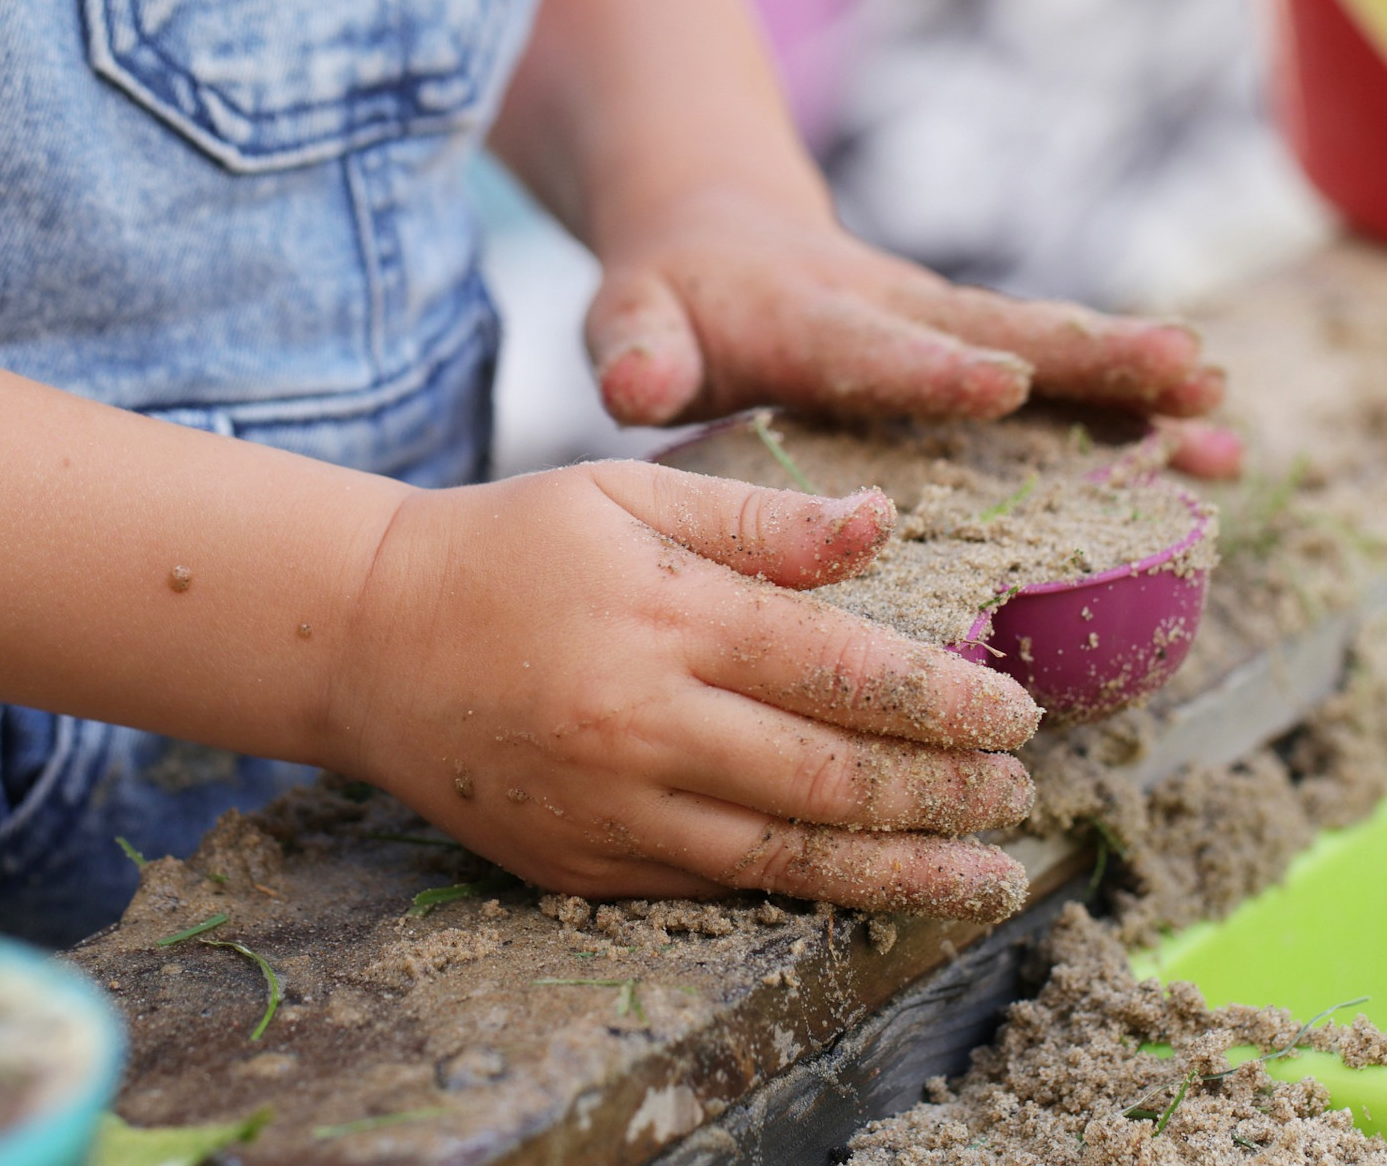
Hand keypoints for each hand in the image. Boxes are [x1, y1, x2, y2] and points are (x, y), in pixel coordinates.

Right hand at [327, 461, 1041, 919]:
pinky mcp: (581, 863)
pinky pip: (714, 887)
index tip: (1018, 713)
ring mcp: (611, 807)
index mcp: (669, 615)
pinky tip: (865, 888)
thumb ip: (760, 519)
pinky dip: (803, 892)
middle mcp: (645, 722)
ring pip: (787, 857)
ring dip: (901, 870)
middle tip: (1016, 791)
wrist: (368, 639)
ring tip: (985, 875)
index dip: (947, 701)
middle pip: (832, 777)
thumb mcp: (627, 494)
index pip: (844, 670)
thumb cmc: (510, 547)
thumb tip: (884, 526)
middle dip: (945, 793)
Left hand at [585, 187, 1241, 477]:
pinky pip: (1059, 380)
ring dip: (1136, 385)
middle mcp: (897, 315)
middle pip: (1001, 332)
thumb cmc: (674, 300)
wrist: (723, 237)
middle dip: (1090, 357)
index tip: (1002, 381)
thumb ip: (637, 348)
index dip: (932, 367)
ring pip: (1050, 354)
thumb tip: (636, 383)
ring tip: (1224, 419)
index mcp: (810, 320)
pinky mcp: (972, 350)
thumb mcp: (634, 317)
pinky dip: (1132, 409)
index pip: (873, 346)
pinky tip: (1210, 447)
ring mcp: (945, 332)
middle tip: (1184, 373)